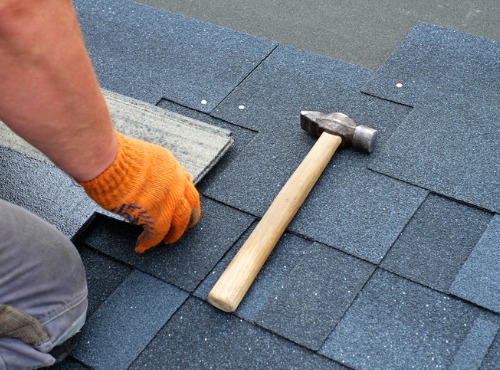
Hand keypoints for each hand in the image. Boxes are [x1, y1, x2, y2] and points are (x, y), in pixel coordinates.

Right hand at [78, 131, 200, 252]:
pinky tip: (141, 246)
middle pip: (192, 203)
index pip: (185, 182)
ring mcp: (168, 197)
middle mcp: (175, 180)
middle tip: (185, 227)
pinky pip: (157, 233)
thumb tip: (137, 184)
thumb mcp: (138, 157)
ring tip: (167, 241)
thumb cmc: (110, 156)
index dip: (184, 196)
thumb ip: (145, 171)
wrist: (106, 159)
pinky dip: (149, 242)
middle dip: (190, 217)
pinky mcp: (156, 213)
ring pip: (181, 221)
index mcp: (169, 164)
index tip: (182, 204)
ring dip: (175, 233)